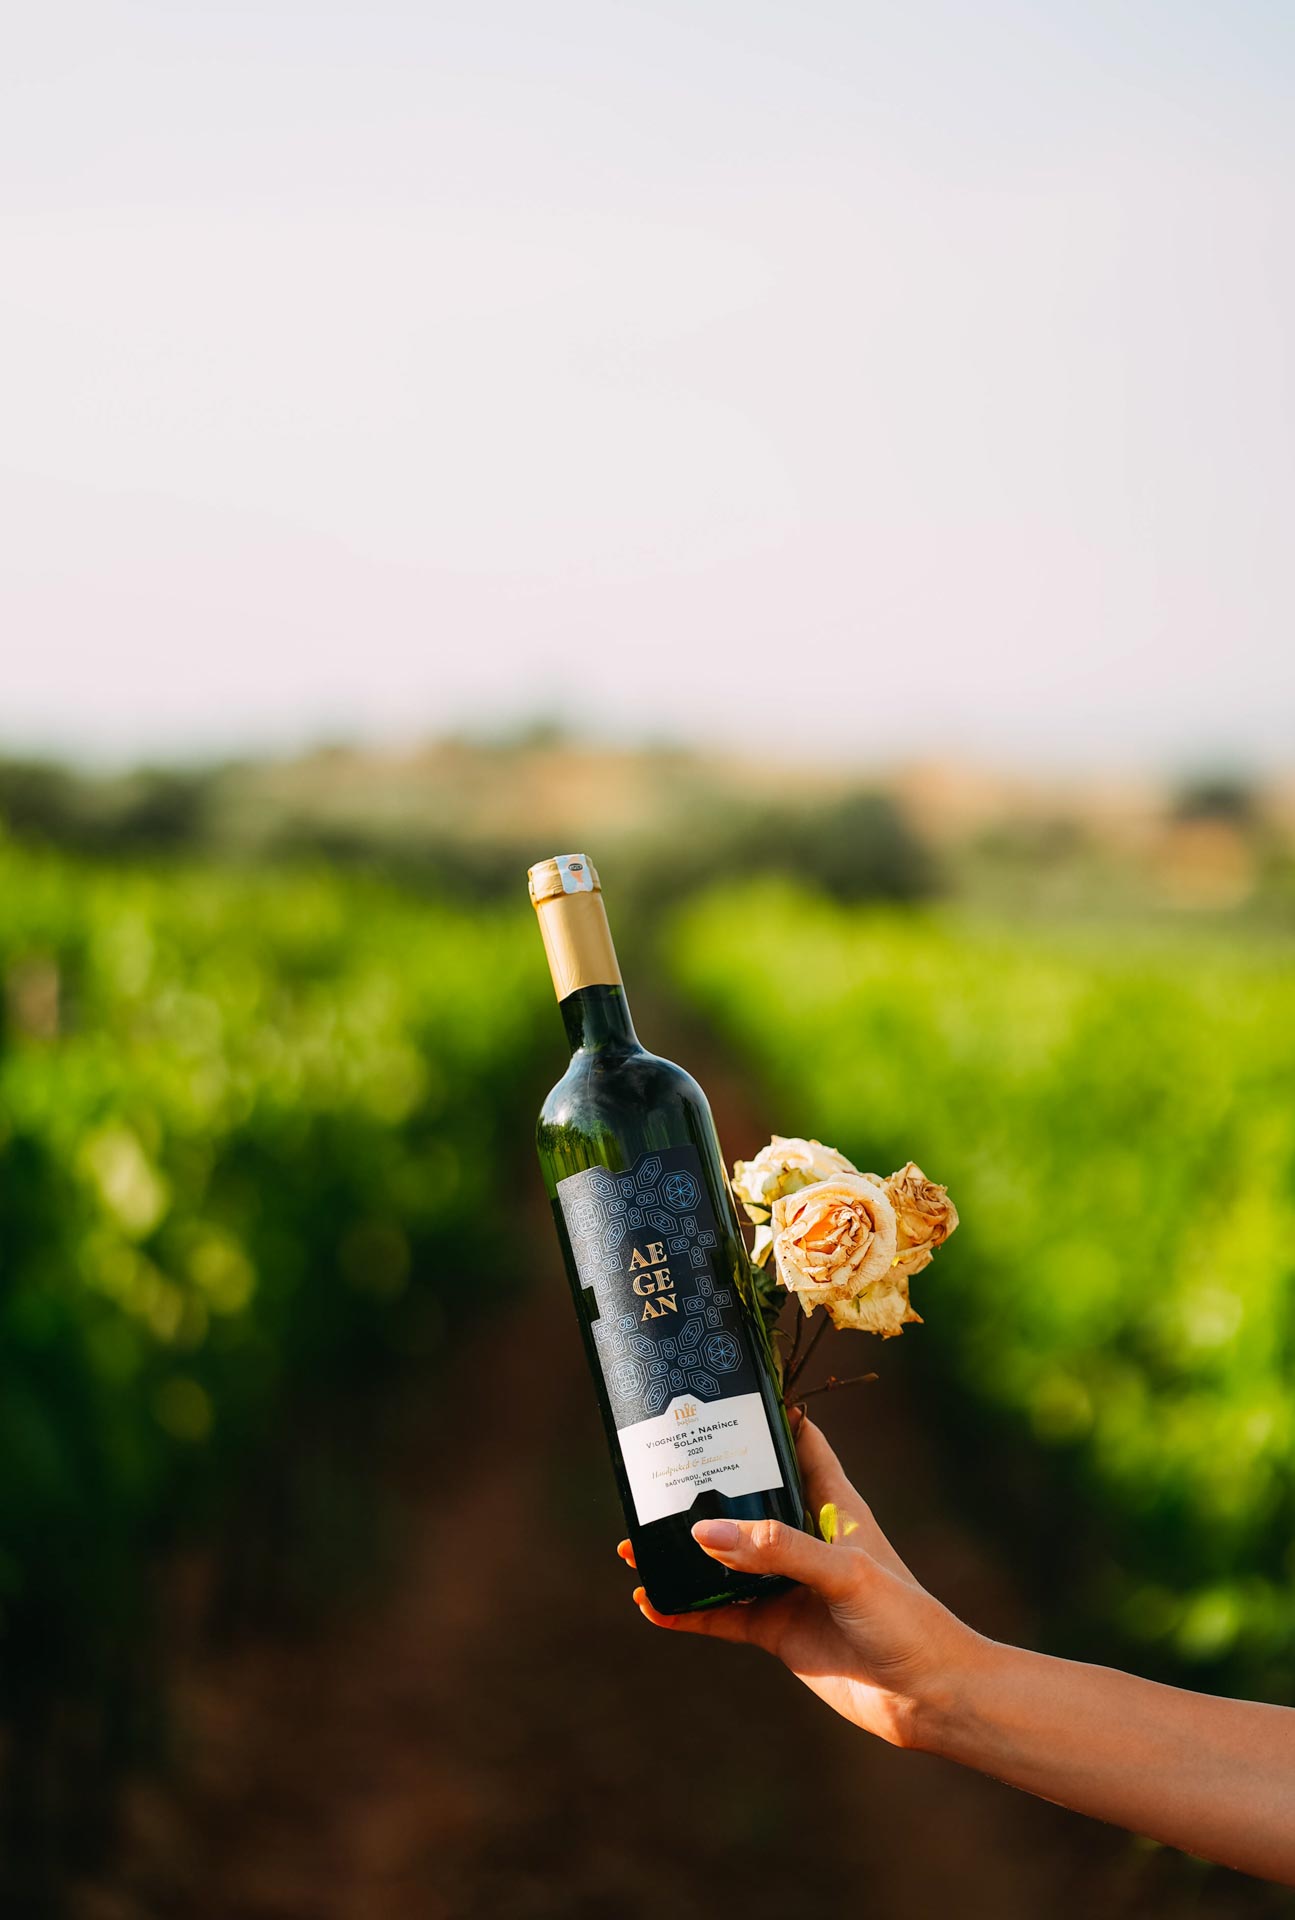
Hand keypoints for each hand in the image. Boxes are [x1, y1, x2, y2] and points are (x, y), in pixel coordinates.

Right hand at [620, 1408, 980, 1748]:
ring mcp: (790, 1586)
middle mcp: (807, 1539)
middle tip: (652, 1473)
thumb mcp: (844, 1571)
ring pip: (724, 1561)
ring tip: (633, 1543)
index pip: (800, 1443)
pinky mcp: (779, 1631)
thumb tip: (705, 1533)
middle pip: (746, 1500)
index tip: (726, 1393)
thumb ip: (776, 1549)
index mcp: (835, 1505)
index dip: (769, 1416)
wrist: (930, 1699)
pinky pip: (721, 1616)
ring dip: (683, 1554)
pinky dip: (686, 1610)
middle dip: (703, 1488)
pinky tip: (652, 1605)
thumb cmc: (907, 1619)